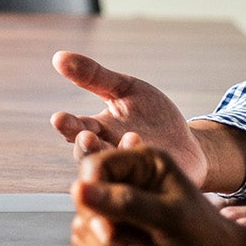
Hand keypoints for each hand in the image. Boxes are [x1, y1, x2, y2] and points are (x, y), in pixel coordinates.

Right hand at [49, 51, 206, 185]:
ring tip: (127, 139)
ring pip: (112, 172)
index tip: (59, 118)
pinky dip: (143, 174)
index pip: (76, 129)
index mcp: (97, 131)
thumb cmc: (152, 116)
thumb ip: (94, 77)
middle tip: (85, 136)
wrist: (187, 144)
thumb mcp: (125, 89)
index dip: (67, 125)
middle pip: (88, 155)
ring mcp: (126, 174)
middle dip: (85, 146)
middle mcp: (106, 155)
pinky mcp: (149, 188)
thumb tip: (58, 57)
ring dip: (116, 158)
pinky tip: (151, 157)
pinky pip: (141, 184)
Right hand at [69, 134, 245, 245]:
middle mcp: (128, 180)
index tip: (106, 224)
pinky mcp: (114, 232)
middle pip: (84, 196)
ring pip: (83, 223)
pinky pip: (85, 243)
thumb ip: (124, 203)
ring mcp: (119, 207)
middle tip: (128, 245)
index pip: (95, 166)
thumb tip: (77, 191)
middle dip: (103, 227)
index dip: (91, 193)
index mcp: (144, 161)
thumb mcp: (167, 217)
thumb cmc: (202, 237)